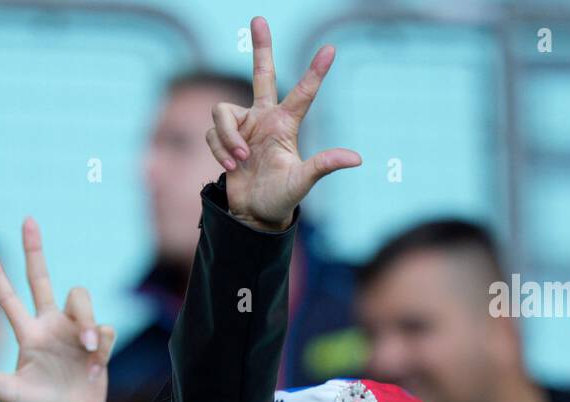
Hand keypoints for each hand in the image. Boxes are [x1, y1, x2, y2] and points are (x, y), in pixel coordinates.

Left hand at [0, 218, 116, 401]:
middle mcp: (51, 326)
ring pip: (81, 298)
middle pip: (41, 279)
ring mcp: (75, 332)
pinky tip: (94, 366)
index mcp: (28, 334)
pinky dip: (100, 346)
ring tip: (88, 347)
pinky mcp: (99, 343)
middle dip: (34, 250)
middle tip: (28, 221)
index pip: (8, 298)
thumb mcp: (6, 392)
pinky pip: (104, 329)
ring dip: (87, 319)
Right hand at [206, 16, 360, 231]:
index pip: (304, 93)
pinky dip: (219, 149)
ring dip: (227, 137)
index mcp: (286, 124)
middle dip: (261, 47)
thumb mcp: (302, 182)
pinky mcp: (223, 138)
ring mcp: (242, 126)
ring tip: (240, 160)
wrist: (253, 215)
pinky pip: (212, 133)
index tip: (330, 49)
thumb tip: (356, 159)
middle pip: (262, 74)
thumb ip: (323, 166)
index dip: (316, 71)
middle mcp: (264, 118)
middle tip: (259, 19)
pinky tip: (232, 166)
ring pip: (223, 113)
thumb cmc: (281, 198)